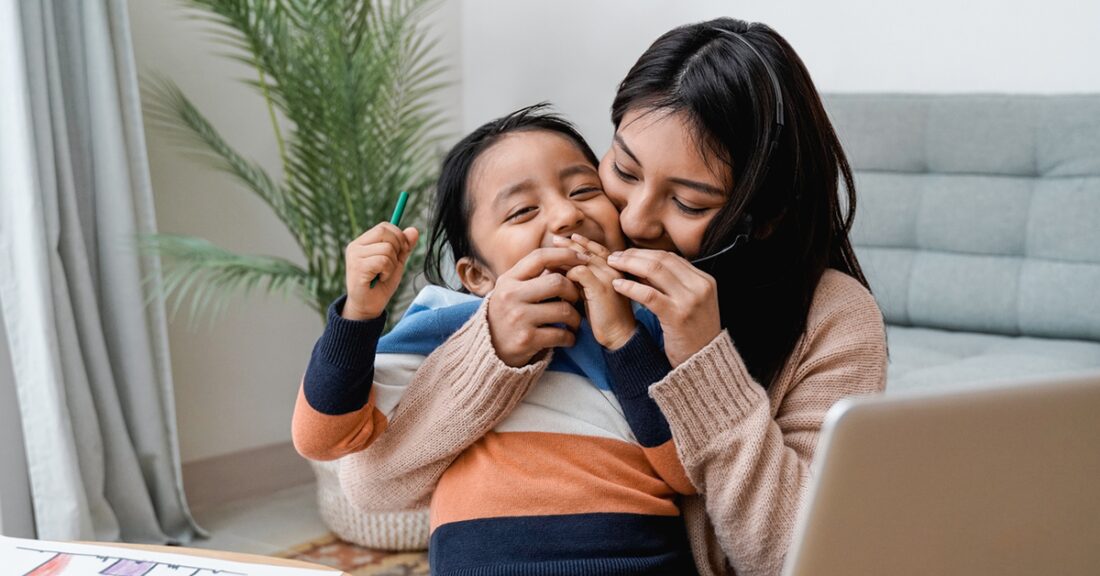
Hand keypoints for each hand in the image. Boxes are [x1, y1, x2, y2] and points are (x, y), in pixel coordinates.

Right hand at [343, 223, 418, 320]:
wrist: (368, 308)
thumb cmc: (380, 286)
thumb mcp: (396, 263)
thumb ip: (404, 247)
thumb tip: (414, 230)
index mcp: (362, 242)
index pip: (384, 226)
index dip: (398, 236)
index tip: (401, 252)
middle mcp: (355, 246)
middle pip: (385, 232)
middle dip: (397, 248)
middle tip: (392, 265)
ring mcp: (354, 256)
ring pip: (387, 248)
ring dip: (392, 264)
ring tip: (383, 274)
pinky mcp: (357, 267)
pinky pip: (383, 261)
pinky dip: (387, 271)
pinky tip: (380, 279)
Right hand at [487, 247, 588, 366]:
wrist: (488, 350)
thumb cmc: (508, 314)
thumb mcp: (511, 290)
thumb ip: (533, 276)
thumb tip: (566, 257)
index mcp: (508, 279)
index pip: (539, 257)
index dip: (565, 254)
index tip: (582, 259)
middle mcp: (511, 296)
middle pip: (557, 282)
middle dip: (574, 291)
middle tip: (576, 300)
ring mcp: (518, 318)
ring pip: (564, 310)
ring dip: (576, 318)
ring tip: (574, 322)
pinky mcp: (526, 340)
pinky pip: (561, 335)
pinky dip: (570, 337)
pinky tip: (568, 337)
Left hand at [555, 234, 636, 350]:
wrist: (619, 336)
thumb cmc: (604, 318)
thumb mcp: (594, 293)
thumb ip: (584, 279)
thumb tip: (563, 268)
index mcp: (616, 270)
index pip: (597, 249)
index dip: (582, 243)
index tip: (567, 239)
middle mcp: (614, 269)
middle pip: (589, 250)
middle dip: (571, 244)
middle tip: (555, 240)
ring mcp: (608, 277)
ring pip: (582, 258)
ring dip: (565, 256)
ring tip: (550, 254)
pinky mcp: (600, 287)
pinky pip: (579, 272)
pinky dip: (567, 273)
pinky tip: (559, 278)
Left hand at [606, 248, 720, 366]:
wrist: (703, 364)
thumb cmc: (691, 335)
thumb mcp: (688, 304)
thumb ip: (670, 285)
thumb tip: (640, 266)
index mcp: (705, 280)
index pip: (671, 257)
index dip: (645, 253)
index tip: (626, 254)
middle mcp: (700, 286)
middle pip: (662, 259)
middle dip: (634, 255)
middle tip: (615, 256)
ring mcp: (690, 300)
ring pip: (655, 271)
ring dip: (630, 264)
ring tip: (612, 265)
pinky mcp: (678, 316)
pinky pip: (649, 295)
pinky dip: (631, 287)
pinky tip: (617, 285)